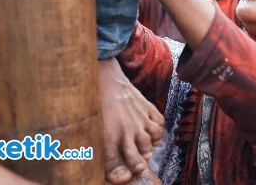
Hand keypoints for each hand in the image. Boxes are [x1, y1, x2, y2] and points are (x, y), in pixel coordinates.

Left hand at [99, 59, 164, 183]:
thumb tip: (121, 177)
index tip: (133, 173)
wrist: (105, 80)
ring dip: (151, 145)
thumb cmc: (97, 108)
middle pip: (144, 152)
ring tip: (145, 146)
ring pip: (154, 138)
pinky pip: (160, 123)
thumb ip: (107, 158)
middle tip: (140, 162)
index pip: (122, 161)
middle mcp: (128, 129)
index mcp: (112, 136)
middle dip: (143, 160)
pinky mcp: (147, 107)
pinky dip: (158, 129)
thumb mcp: (95, 134)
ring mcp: (140, 117)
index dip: (129, 170)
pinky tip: (150, 130)